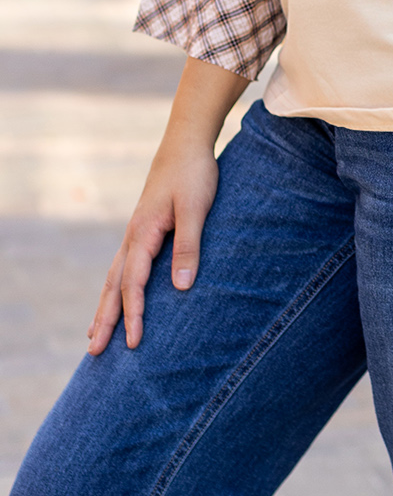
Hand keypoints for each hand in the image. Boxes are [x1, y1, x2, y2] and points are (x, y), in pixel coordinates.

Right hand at [87, 134, 218, 353]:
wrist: (186, 142)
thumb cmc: (193, 174)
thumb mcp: (196, 209)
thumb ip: (188, 246)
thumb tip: (181, 287)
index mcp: (143, 232)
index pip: (133, 283)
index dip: (133, 314)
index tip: (133, 343)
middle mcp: (133, 235)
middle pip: (114, 285)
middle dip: (105, 319)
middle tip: (93, 353)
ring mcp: (136, 231)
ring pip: (114, 276)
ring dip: (105, 306)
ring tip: (94, 334)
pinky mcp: (144, 228)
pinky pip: (124, 265)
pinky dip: (116, 287)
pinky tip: (116, 295)